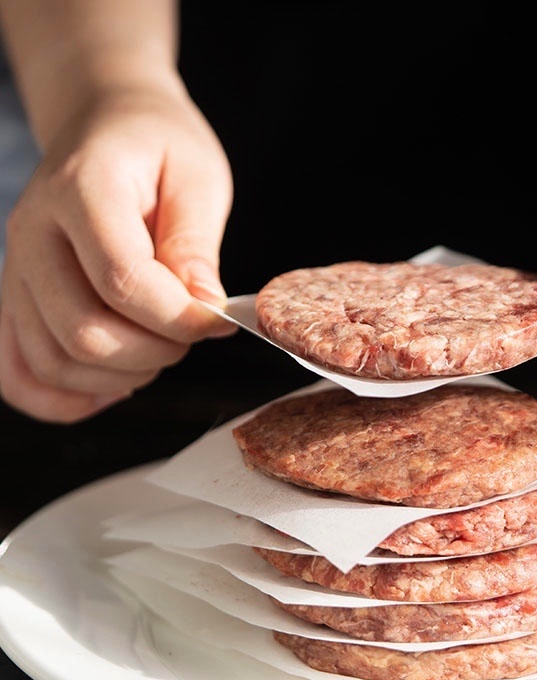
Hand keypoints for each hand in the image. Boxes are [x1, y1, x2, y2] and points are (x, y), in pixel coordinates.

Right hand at [0, 85, 236, 422]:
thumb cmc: (158, 147)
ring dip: (121, 377)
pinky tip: (114, 385)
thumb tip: (203, 308)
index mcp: (80, 190)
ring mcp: (16, 270)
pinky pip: (21, 374)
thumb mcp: (198, 177)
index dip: (179, 317)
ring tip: (159, 350)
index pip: (122, 280)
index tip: (218, 321)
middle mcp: (33, 234)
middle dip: (155, 352)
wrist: (104, 125)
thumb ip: (196, 244)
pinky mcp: (16, 298)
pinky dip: (67, 398)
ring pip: (54, 362)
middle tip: (190, 334)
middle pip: (83, 332)